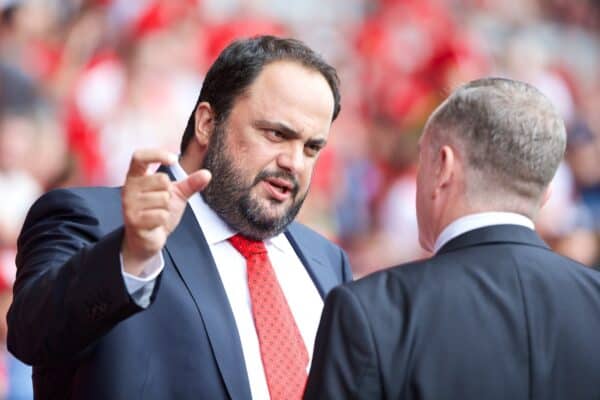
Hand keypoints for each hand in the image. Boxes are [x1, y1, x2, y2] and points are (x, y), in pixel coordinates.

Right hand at [121, 149, 210, 275]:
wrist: (147, 239)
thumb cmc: (158, 212)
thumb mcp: (176, 195)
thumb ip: (190, 184)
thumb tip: (207, 174)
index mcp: (136, 177)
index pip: (139, 156)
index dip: (157, 154)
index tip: (174, 159)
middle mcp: (128, 188)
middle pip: (161, 179)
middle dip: (169, 193)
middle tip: (162, 203)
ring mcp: (129, 204)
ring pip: (163, 198)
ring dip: (166, 209)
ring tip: (157, 214)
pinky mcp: (133, 220)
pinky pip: (161, 214)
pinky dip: (164, 220)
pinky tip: (156, 223)